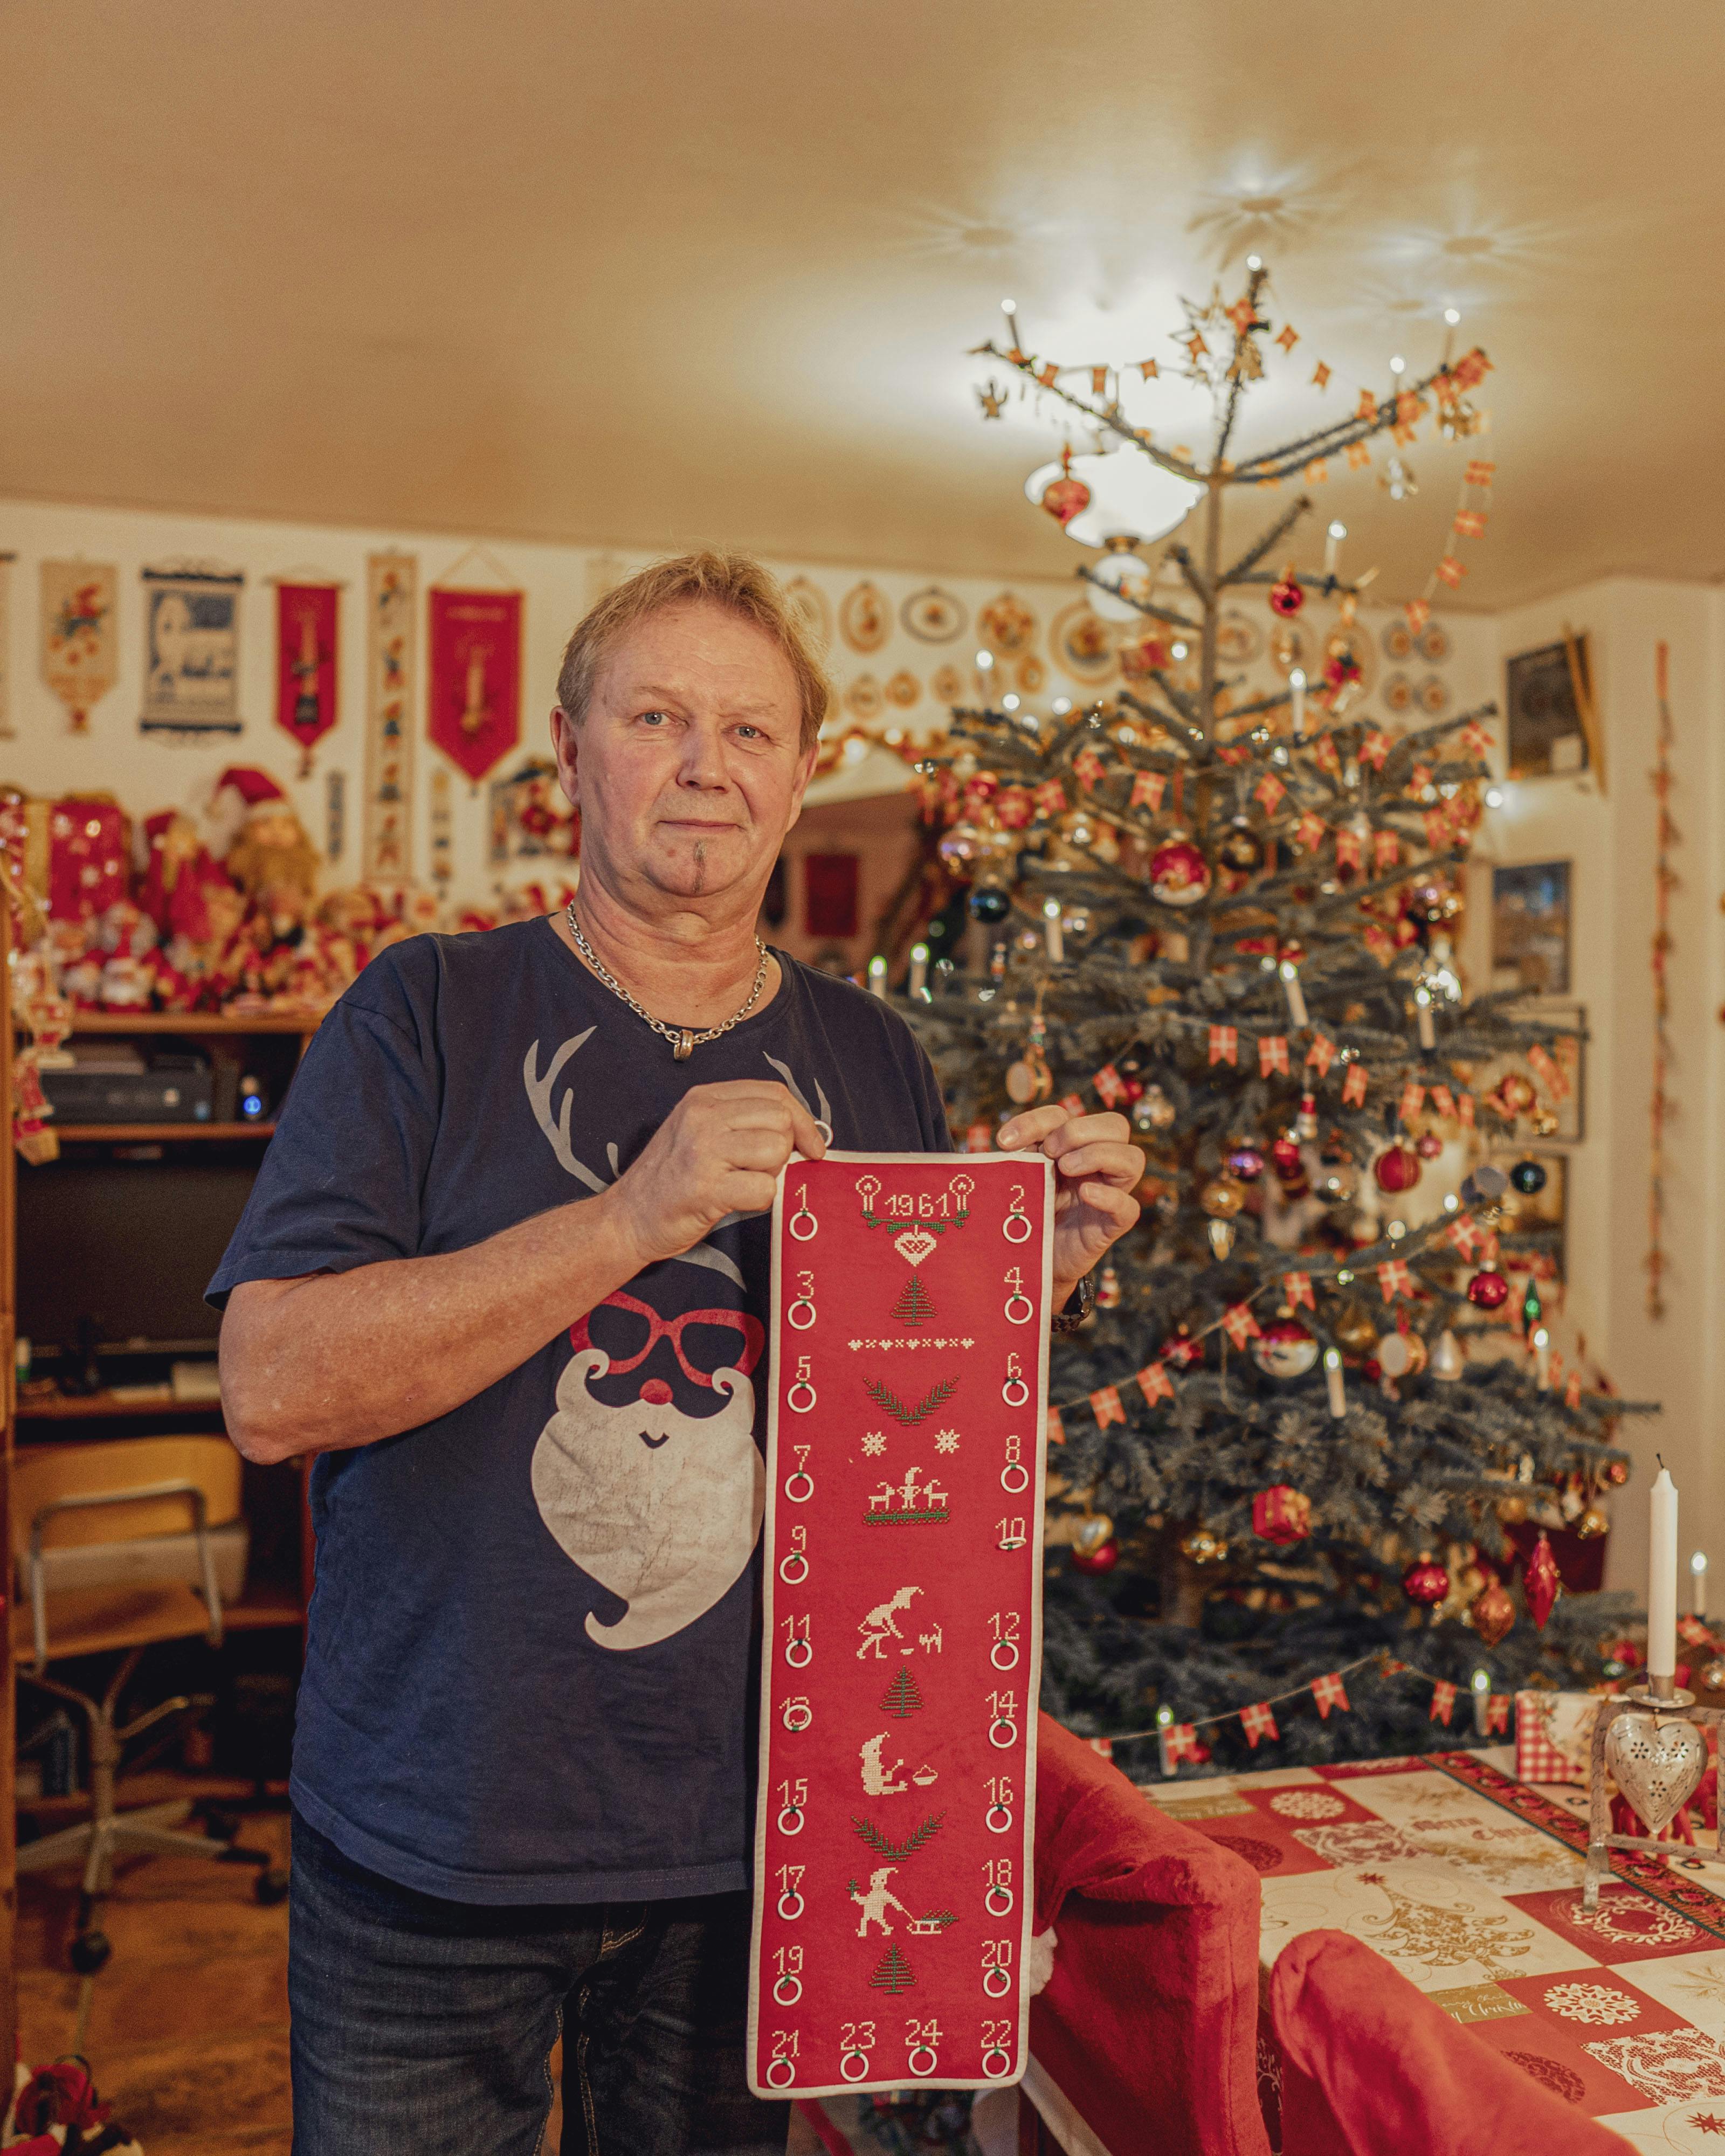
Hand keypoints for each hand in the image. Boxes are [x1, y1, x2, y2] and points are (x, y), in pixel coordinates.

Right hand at [611, 1081, 827, 1266]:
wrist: (626, 1219)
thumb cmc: (671, 1180)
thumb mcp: (699, 1132)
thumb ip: (741, 1122)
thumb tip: (803, 1132)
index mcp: (704, 1098)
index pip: (775, 1093)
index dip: (802, 1121)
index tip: (811, 1146)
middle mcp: (702, 1116)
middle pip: (780, 1119)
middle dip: (784, 1149)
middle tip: (759, 1170)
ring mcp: (702, 1150)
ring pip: (776, 1149)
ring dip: (771, 1173)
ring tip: (742, 1182)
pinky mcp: (704, 1187)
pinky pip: (764, 1188)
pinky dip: (760, 1201)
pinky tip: (734, 1202)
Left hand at [997, 1105, 1142, 1304]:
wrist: (1030, 1260)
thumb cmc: (1026, 1213)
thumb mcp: (1020, 1180)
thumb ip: (1019, 1159)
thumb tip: (1006, 1143)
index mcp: (1071, 1147)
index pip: (1064, 1116)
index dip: (1036, 1120)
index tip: (1005, 1142)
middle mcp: (1097, 1164)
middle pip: (1115, 1125)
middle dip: (1079, 1130)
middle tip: (1049, 1150)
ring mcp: (1109, 1193)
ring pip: (1133, 1158)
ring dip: (1098, 1154)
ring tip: (1065, 1168)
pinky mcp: (1112, 1225)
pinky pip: (1128, 1207)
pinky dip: (1110, 1197)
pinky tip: (1085, 1194)